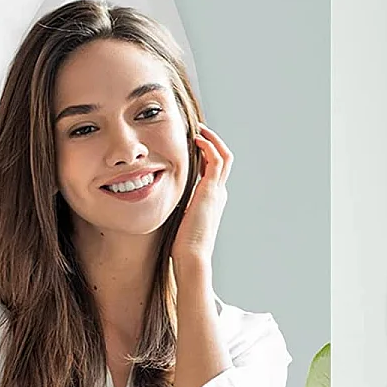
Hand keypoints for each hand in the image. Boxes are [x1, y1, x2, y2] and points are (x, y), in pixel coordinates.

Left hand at [170, 124, 232, 273]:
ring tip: (199, 129)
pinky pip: (216, 160)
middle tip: (198, 130)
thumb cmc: (183, 245)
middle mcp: (218, 193)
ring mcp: (217, 191)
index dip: (205, 155)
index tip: (193, 144)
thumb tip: (163, 203)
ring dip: (213, 140)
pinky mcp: (211, 190)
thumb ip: (177, 208)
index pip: (213, 170)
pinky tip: (197, 139)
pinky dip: (210, 146)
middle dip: (212, 142)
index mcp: (211, 200)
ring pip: (224, 156)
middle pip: (223, 159)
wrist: (192, 256)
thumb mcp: (180, 220)